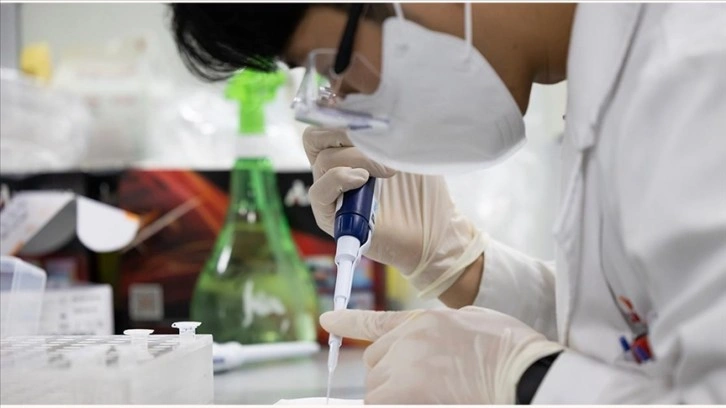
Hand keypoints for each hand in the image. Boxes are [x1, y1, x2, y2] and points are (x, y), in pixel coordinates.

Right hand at [304, 126, 486, 298]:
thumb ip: (388, 130)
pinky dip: (338, 179)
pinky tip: (362, 180)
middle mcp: (335, 168)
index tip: (364, 109)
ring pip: (322, 161)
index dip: (337, 111)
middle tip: (371, 138)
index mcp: (348, 150)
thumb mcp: (409, 151)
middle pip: (315, 137)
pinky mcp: (331, 218)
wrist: (435, 234)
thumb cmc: (425, 192)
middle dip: (341, 130)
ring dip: (356, 158)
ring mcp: (332, 193)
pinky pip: (319, 192)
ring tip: (386, 171)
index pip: (325, 122)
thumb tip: (377, 106)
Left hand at [320, 307, 563, 403]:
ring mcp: (404, 369)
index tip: (327, 321)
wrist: (526, 373)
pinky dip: (393, 402)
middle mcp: (406, 342)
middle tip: (426, 385)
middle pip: (375, 365)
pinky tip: (424, 398)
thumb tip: (424, 349)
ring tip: (433, 394)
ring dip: (394, 397)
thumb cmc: (509, 352)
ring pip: (376, 391)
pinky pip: (381, 403)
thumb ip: (438, 333)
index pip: (375, 322)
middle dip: (391, 377)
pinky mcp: (405, 396)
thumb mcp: (471, 325)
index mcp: (424, 323)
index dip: (348, 322)